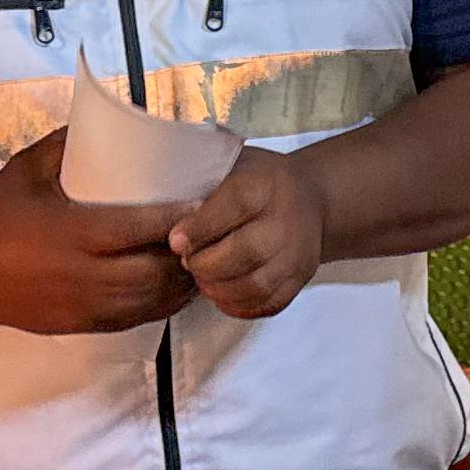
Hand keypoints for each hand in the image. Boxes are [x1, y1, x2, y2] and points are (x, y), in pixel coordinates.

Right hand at [0, 128, 199, 333]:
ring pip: (153, 300)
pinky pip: (139, 318)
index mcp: (72, 233)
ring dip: (181, 281)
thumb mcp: (26, 171)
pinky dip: (163, 302)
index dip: (176, 217)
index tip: (202, 200)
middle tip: (208, 230)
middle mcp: (85, 275)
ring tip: (201, 256)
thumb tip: (108, 121)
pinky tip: (175, 284)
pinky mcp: (87, 326)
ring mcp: (88, 306)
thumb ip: (65, 145)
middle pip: (156, 271)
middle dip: (188, 253)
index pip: (138, 228)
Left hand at [169, 142, 327, 319]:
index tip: (174, 241)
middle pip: (245, 252)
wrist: (309, 198)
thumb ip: (202, 183)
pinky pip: (268, 303)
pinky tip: (220, 293)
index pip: (234, 205)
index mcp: (265, 184)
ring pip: (255, 285)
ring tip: (201, 279)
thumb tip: (160, 210)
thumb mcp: (232, 165)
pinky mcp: (301, 278)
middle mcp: (288, 219)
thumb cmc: (257, 181)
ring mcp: (298, 253)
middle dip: (205, 264)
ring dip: (218, 289)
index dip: (200, 227)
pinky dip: (238, 305)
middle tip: (186, 262)